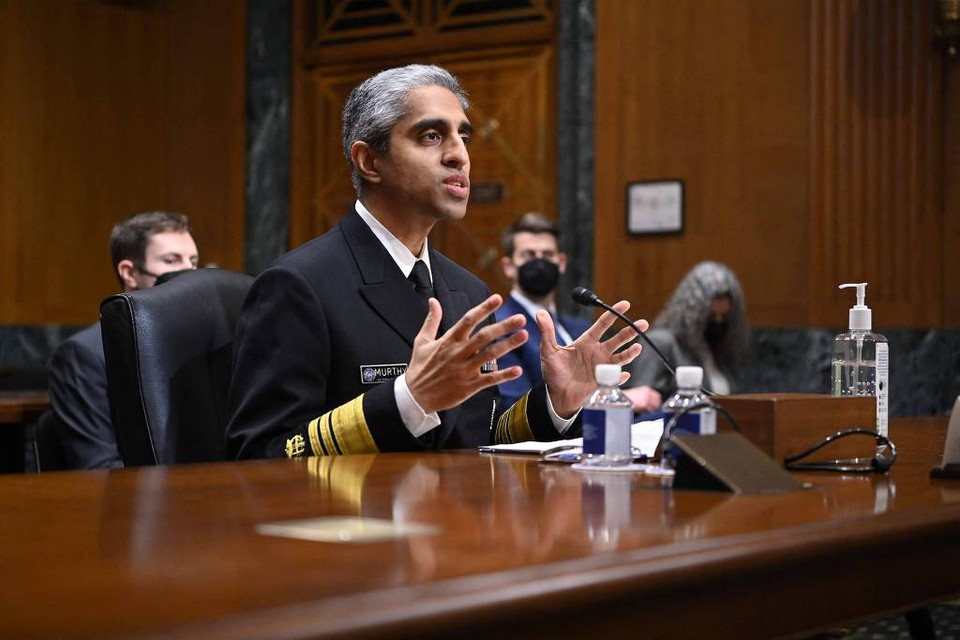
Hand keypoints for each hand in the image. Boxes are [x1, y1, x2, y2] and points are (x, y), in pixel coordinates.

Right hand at [405, 294, 527, 413]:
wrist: (415, 397)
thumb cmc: (419, 368)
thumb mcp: (422, 341)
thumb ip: (432, 320)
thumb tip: (433, 301)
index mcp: (449, 341)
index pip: (468, 320)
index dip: (484, 308)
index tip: (498, 298)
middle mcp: (458, 353)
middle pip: (484, 336)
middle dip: (504, 326)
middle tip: (520, 318)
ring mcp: (465, 370)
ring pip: (490, 355)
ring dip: (508, 345)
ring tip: (523, 336)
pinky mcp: (469, 387)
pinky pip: (489, 379)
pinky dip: (504, 375)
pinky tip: (518, 370)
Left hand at [537, 301, 647, 417]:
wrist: (556, 394)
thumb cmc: (553, 372)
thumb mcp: (548, 350)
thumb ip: (547, 331)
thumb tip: (540, 312)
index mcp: (586, 342)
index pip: (602, 325)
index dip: (613, 314)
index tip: (625, 304)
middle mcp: (598, 352)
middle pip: (618, 339)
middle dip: (631, 331)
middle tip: (643, 323)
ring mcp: (602, 367)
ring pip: (621, 357)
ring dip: (630, 353)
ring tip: (637, 348)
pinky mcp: (602, 381)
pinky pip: (615, 379)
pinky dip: (620, 377)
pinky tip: (625, 375)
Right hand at [623, 385, 661, 412]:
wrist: (622, 398)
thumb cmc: (627, 396)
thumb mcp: (638, 392)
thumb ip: (646, 395)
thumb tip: (651, 401)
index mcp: (647, 389)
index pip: (657, 395)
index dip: (657, 401)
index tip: (657, 404)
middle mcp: (648, 393)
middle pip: (658, 401)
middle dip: (656, 406)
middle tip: (654, 409)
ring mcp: (647, 399)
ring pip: (654, 407)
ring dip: (652, 410)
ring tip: (647, 411)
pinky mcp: (644, 404)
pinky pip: (649, 410)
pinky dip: (647, 412)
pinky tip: (643, 411)